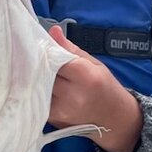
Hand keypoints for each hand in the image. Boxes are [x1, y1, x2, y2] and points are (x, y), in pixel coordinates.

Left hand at [47, 25, 142, 151]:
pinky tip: (46, 87)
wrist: (113, 118)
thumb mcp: (93, 62)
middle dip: (41, 65)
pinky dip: (39, 91)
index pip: (54, 58)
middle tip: (42, 59)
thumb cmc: (104, 86)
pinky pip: (38, 99)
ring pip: (38, 86)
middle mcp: (72, 96)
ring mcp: (62, 110)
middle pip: (44, 73)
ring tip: (46, 74)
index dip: (46, 51)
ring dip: (38, 78)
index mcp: (85, 77)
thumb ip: (70, 48)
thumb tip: (53, 31)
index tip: (43, 46)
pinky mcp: (53, 119)